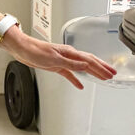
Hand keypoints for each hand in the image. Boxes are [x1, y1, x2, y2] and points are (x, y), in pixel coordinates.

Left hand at [0, 28, 116, 88]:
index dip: (101, 68)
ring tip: (102, 77)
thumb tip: (86, 65)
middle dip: (101, 68)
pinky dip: (76, 79)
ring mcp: (63, 60)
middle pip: (89, 62)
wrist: (22, 49)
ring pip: (81, 67)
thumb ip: (71, 64)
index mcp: (70, 52)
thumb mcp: (54, 59)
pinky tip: (80, 85)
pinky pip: (70, 73)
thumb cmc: (35, 51)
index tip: (110, 73)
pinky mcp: (56, 66)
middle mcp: (68, 55)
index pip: (90, 61)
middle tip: (112, 74)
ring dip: (92, 73)